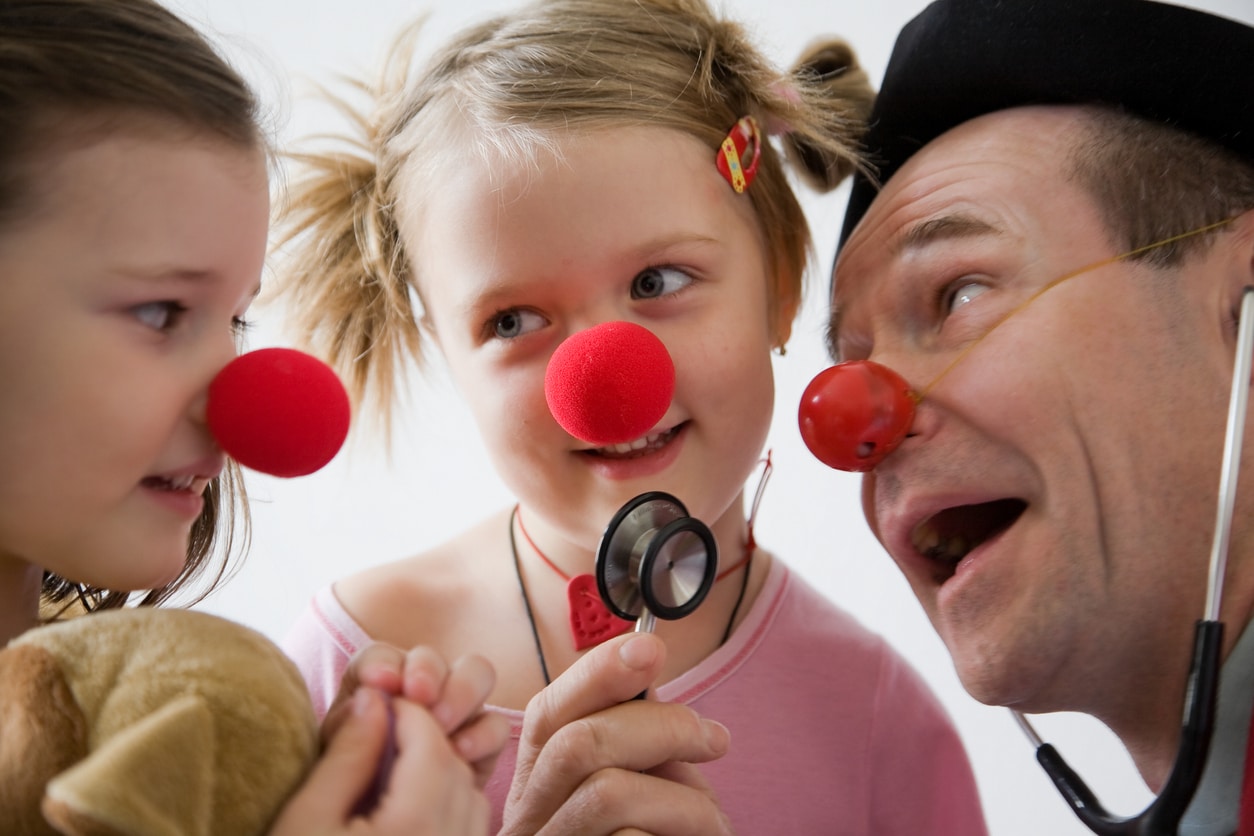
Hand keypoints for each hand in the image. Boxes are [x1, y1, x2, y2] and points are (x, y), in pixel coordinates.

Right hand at [270, 688, 488, 834]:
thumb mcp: (303, 820)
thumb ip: (345, 756)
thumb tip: (373, 700)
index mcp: (414, 829)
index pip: (430, 744)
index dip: (406, 713)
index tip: (376, 704)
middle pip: (455, 771)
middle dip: (424, 741)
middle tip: (379, 733)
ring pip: (470, 802)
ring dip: (439, 775)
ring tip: (388, 773)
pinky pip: (468, 835)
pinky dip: (448, 811)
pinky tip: (405, 813)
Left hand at [324, 642, 508, 785]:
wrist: (370, 824)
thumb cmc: (346, 794)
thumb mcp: (334, 762)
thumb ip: (349, 732)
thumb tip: (372, 698)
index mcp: (374, 686)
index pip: (381, 658)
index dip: (385, 664)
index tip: (381, 681)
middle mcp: (419, 689)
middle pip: (434, 658)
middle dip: (429, 671)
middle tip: (418, 696)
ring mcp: (455, 711)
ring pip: (477, 674)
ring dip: (460, 694)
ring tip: (441, 724)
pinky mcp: (481, 744)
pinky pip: (495, 725)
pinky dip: (482, 733)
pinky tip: (460, 752)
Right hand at [500, 632, 733, 835]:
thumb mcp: (646, 789)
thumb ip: (637, 740)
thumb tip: (646, 666)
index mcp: (538, 790)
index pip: (548, 714)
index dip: (597, 672)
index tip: (651, 647)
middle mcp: (526, 828)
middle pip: (577, 743)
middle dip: (660, 726)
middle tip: (716, 739)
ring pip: (607, 794)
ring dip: (682, 798)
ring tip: (714, 823)